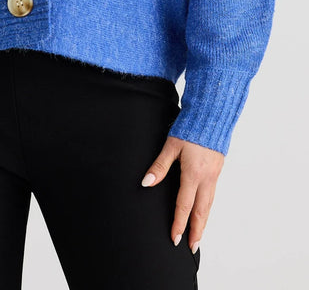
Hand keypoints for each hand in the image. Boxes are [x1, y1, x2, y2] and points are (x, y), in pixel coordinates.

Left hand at [141, 135, 224, 252]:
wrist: (212, 116)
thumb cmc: (190, 128)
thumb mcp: (171, 145)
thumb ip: (159, 165)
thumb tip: (146, 182)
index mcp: (193, 173)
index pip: (184, 205)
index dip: (179, 223)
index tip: (174, 238)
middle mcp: (206, 178)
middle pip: (201, 211)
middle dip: (196, 231)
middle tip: (192, 248)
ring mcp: (214, 175)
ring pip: (209, 204)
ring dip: (203, 222)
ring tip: (198, 236)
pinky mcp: (217, 170)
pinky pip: (212, 195)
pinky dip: (207, 208)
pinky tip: (203, 212)